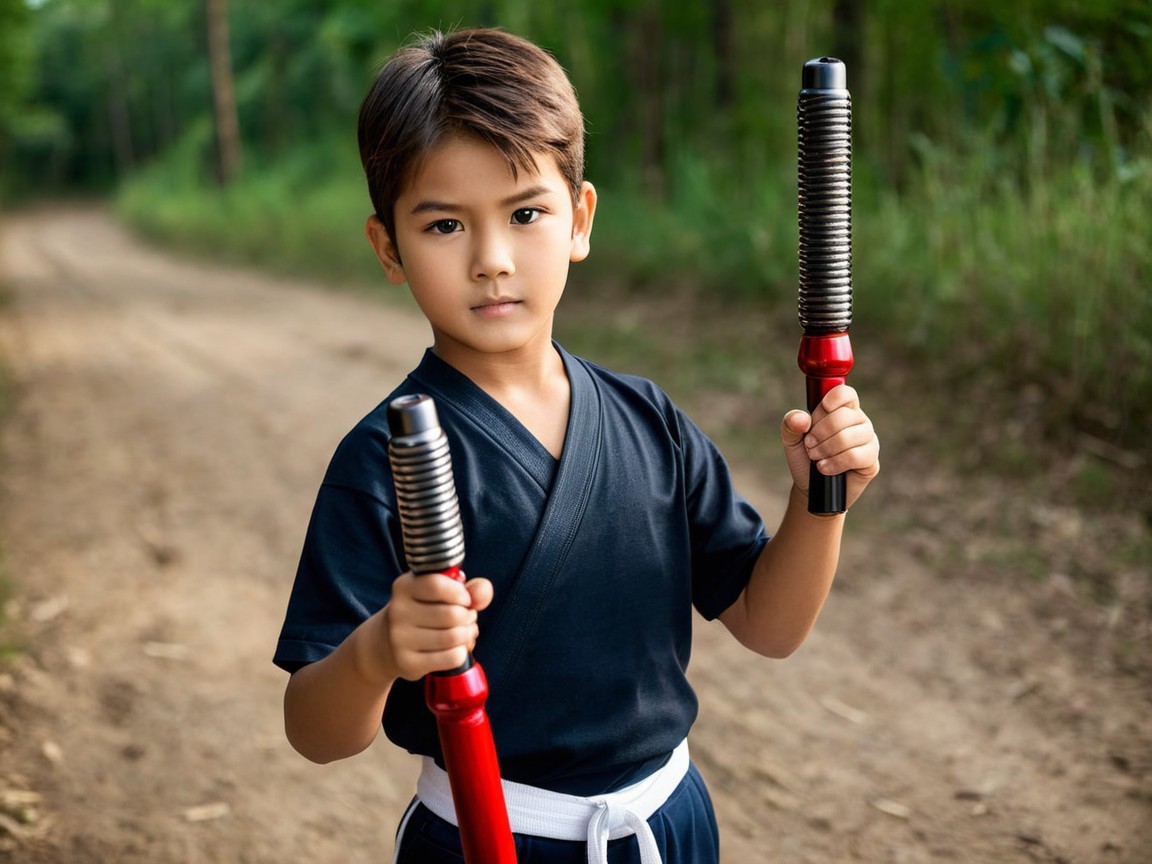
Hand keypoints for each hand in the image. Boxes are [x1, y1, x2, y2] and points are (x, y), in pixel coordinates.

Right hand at [373, 571, 493, 681]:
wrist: (387, 644)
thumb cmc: (424, 611)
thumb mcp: (441, 592)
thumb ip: (469, 587)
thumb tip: (481, 592)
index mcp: (404, 586)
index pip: (437, 585)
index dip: (461, 593)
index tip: (464, 599)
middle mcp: (397, 611)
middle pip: (453, 614)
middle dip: (469, 617)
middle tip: (465, 618)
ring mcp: (400, 639)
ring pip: (455, 637)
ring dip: (467, 635)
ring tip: (462, 632)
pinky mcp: (408, 663)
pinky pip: (452, 657)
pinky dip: (461, 652)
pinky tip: (453, 648)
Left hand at [780, 384, 878, 510]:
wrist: (811, 487)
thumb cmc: (805, 458)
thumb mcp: (792, 440)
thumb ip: (791, 424)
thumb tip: (801, 418)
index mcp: (842, 409)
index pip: (845, 393)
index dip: (831, 400)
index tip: (818, 413)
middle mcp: (859, 422)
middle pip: (844, 415)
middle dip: (820, 432)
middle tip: (809, 444)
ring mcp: (868, 441)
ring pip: (849, 437)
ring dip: (826, 448)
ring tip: (816, 457)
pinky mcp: (871, 461)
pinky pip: (855, 456)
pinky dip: (835, 463)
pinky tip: (825, 468)